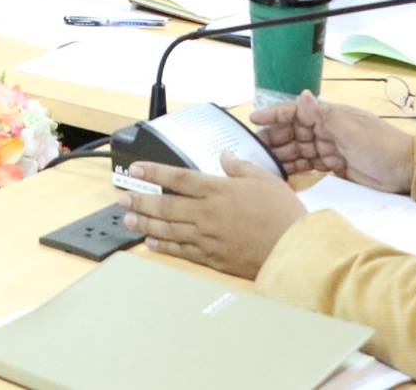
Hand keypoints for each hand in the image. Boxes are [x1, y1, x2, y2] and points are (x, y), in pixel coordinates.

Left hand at [119, 157, 306, 279]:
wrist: (293, 249)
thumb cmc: (282, 213)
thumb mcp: (264, 178)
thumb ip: (239, 167)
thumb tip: (224, 156)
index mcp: (218, 190)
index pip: (178, 178)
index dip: (154, 172)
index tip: (136, 169)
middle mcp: (207, 214)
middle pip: (165, 206)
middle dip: (141, 201)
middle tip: (123, 199)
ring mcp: (207, 238)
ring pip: (168, 230)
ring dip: (146, 224)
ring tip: (128, 220)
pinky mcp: (212, 258)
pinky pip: (182, 251)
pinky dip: (164, 247)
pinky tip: (152, 243)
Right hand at [250, 91, 413, 193]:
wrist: (405, 170)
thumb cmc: (380, 145)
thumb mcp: (351, 128)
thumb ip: (324, 115)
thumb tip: (303, 94)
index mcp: (330, 116)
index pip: (296, 111)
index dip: (274, 114)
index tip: (254, 119)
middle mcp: (327, 129)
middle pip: (293, 132)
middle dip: (274, 138)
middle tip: (253, 150)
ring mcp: (330, 148)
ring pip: (298, 149)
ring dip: (282, 155)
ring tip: (262, 164)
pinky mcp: (335, 167)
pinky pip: (309, 165)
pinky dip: (296, 168)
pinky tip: (282, 173)